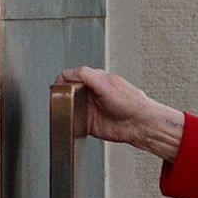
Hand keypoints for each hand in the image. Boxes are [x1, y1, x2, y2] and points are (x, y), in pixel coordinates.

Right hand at [56, 66, 185, 160]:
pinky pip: (72, 123)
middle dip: (61, 95)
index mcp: (95, 79)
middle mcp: (91, 93)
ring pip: (68, 107)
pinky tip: (72, 122)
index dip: (62, 81)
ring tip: (66, 111)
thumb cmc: (130, 102)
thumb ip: (86, 75)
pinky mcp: (88, 124)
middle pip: (67, 91)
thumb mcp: (105, 82)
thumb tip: (68, 73)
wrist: (138, 124)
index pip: (71, 76)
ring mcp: (88, 109)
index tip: (59, 88)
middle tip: (63, 100)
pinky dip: (69, 123)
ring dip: (64, 110)